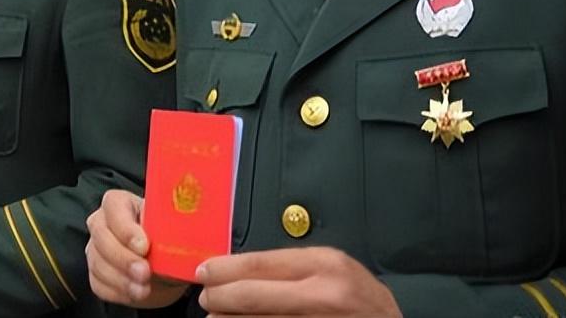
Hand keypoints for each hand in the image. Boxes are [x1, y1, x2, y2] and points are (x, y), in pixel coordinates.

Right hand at [87, 189, 187, 307]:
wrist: (168, 268)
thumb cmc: (170, 242)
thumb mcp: (174, 232)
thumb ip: (171, 231)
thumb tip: (177, 238)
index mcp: (122, 203)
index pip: (114, 206)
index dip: (126, 227)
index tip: (144, 246)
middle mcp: (103, 222)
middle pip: (102, 235)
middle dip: (124, 258)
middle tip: (144, 272)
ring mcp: (96, 248)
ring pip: (98, 262)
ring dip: (122, 279)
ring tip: (144, 289)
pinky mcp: (95, 273)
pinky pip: (98, 283)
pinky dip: (117, 291)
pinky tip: (135, 293)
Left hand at [197, 247, 400, 316]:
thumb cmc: (361, 301)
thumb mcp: (333, 269)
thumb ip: (292, 267)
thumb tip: (240, 272)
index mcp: (324, 265)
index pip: (258, 264)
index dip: (223, 269)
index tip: (204, 271)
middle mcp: (322, 295)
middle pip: (251, 296)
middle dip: (219, 298)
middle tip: (205, 298)